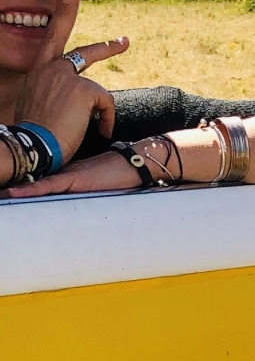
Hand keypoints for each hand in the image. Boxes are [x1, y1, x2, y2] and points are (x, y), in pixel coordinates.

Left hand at [2, 150, 138, 198]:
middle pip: (30, 182)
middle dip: (12, 188)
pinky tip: (13, 193)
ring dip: (14, 191)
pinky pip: (47, 187)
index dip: (18, 186)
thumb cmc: (119, 174)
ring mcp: (66, 176)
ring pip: (33, 185)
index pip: (37, 181)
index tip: (3, 190)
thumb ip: (79, 185)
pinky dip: (29, 191)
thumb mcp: (94, 181)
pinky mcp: (73, 180)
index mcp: (65, 175)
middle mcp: (62, 174)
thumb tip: (68, 196)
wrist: (135, 164)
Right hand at [12, 37, 128, 162]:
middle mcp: (51, 68)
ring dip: (100, 111)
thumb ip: (54, 92)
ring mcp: (68, 76)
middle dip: (108, 47)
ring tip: (84, 128)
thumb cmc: (34, 133)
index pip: (51, 38)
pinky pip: (107, 104)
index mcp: (38, 71)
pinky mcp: (84, 89)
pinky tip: (98, 131)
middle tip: (125, 42)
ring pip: (98, 92)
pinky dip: (107, 119)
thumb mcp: (37, 103)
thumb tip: (74, 100)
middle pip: (85, 53)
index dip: (62, 14)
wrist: (31, 145)